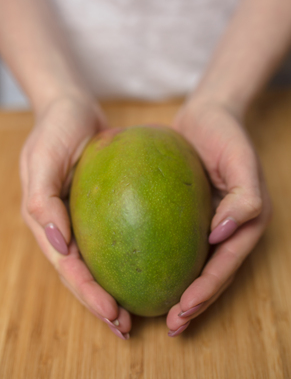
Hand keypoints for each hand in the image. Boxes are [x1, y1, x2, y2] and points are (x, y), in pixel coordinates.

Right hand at [20, 94, 130, 339]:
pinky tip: (149, 268)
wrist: (72, 106)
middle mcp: (61, 225)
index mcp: (44, 220)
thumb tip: (56, 243)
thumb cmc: (56, 127)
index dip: (86, 292)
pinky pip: (112, 236)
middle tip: (126, 326)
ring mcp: (79, 218)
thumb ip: (42, 200)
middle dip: (100, 302)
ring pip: (96, 261)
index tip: (112, 313)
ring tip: (135, 313)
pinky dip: (125, 257)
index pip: (66, 266)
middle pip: (80, 273)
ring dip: (112, 288)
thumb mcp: (44, 157)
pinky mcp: (99, 207)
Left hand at [166, 98, 271, 335]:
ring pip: (192, 263)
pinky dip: (162, 258)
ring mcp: (207, 221)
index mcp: (245, 221)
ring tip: (157, 310)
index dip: (207, 290)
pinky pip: (174, 240)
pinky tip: (140, 268)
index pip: (226, 264)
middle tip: (170, 324)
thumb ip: (245, 198)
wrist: (206, 114)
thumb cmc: (225, 133)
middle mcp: (227, 227)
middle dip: (193, 301)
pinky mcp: (187, 212)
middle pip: (211, 272)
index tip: (183, 310)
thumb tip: (221, 235)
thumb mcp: (240, 159)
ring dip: (178, 288)